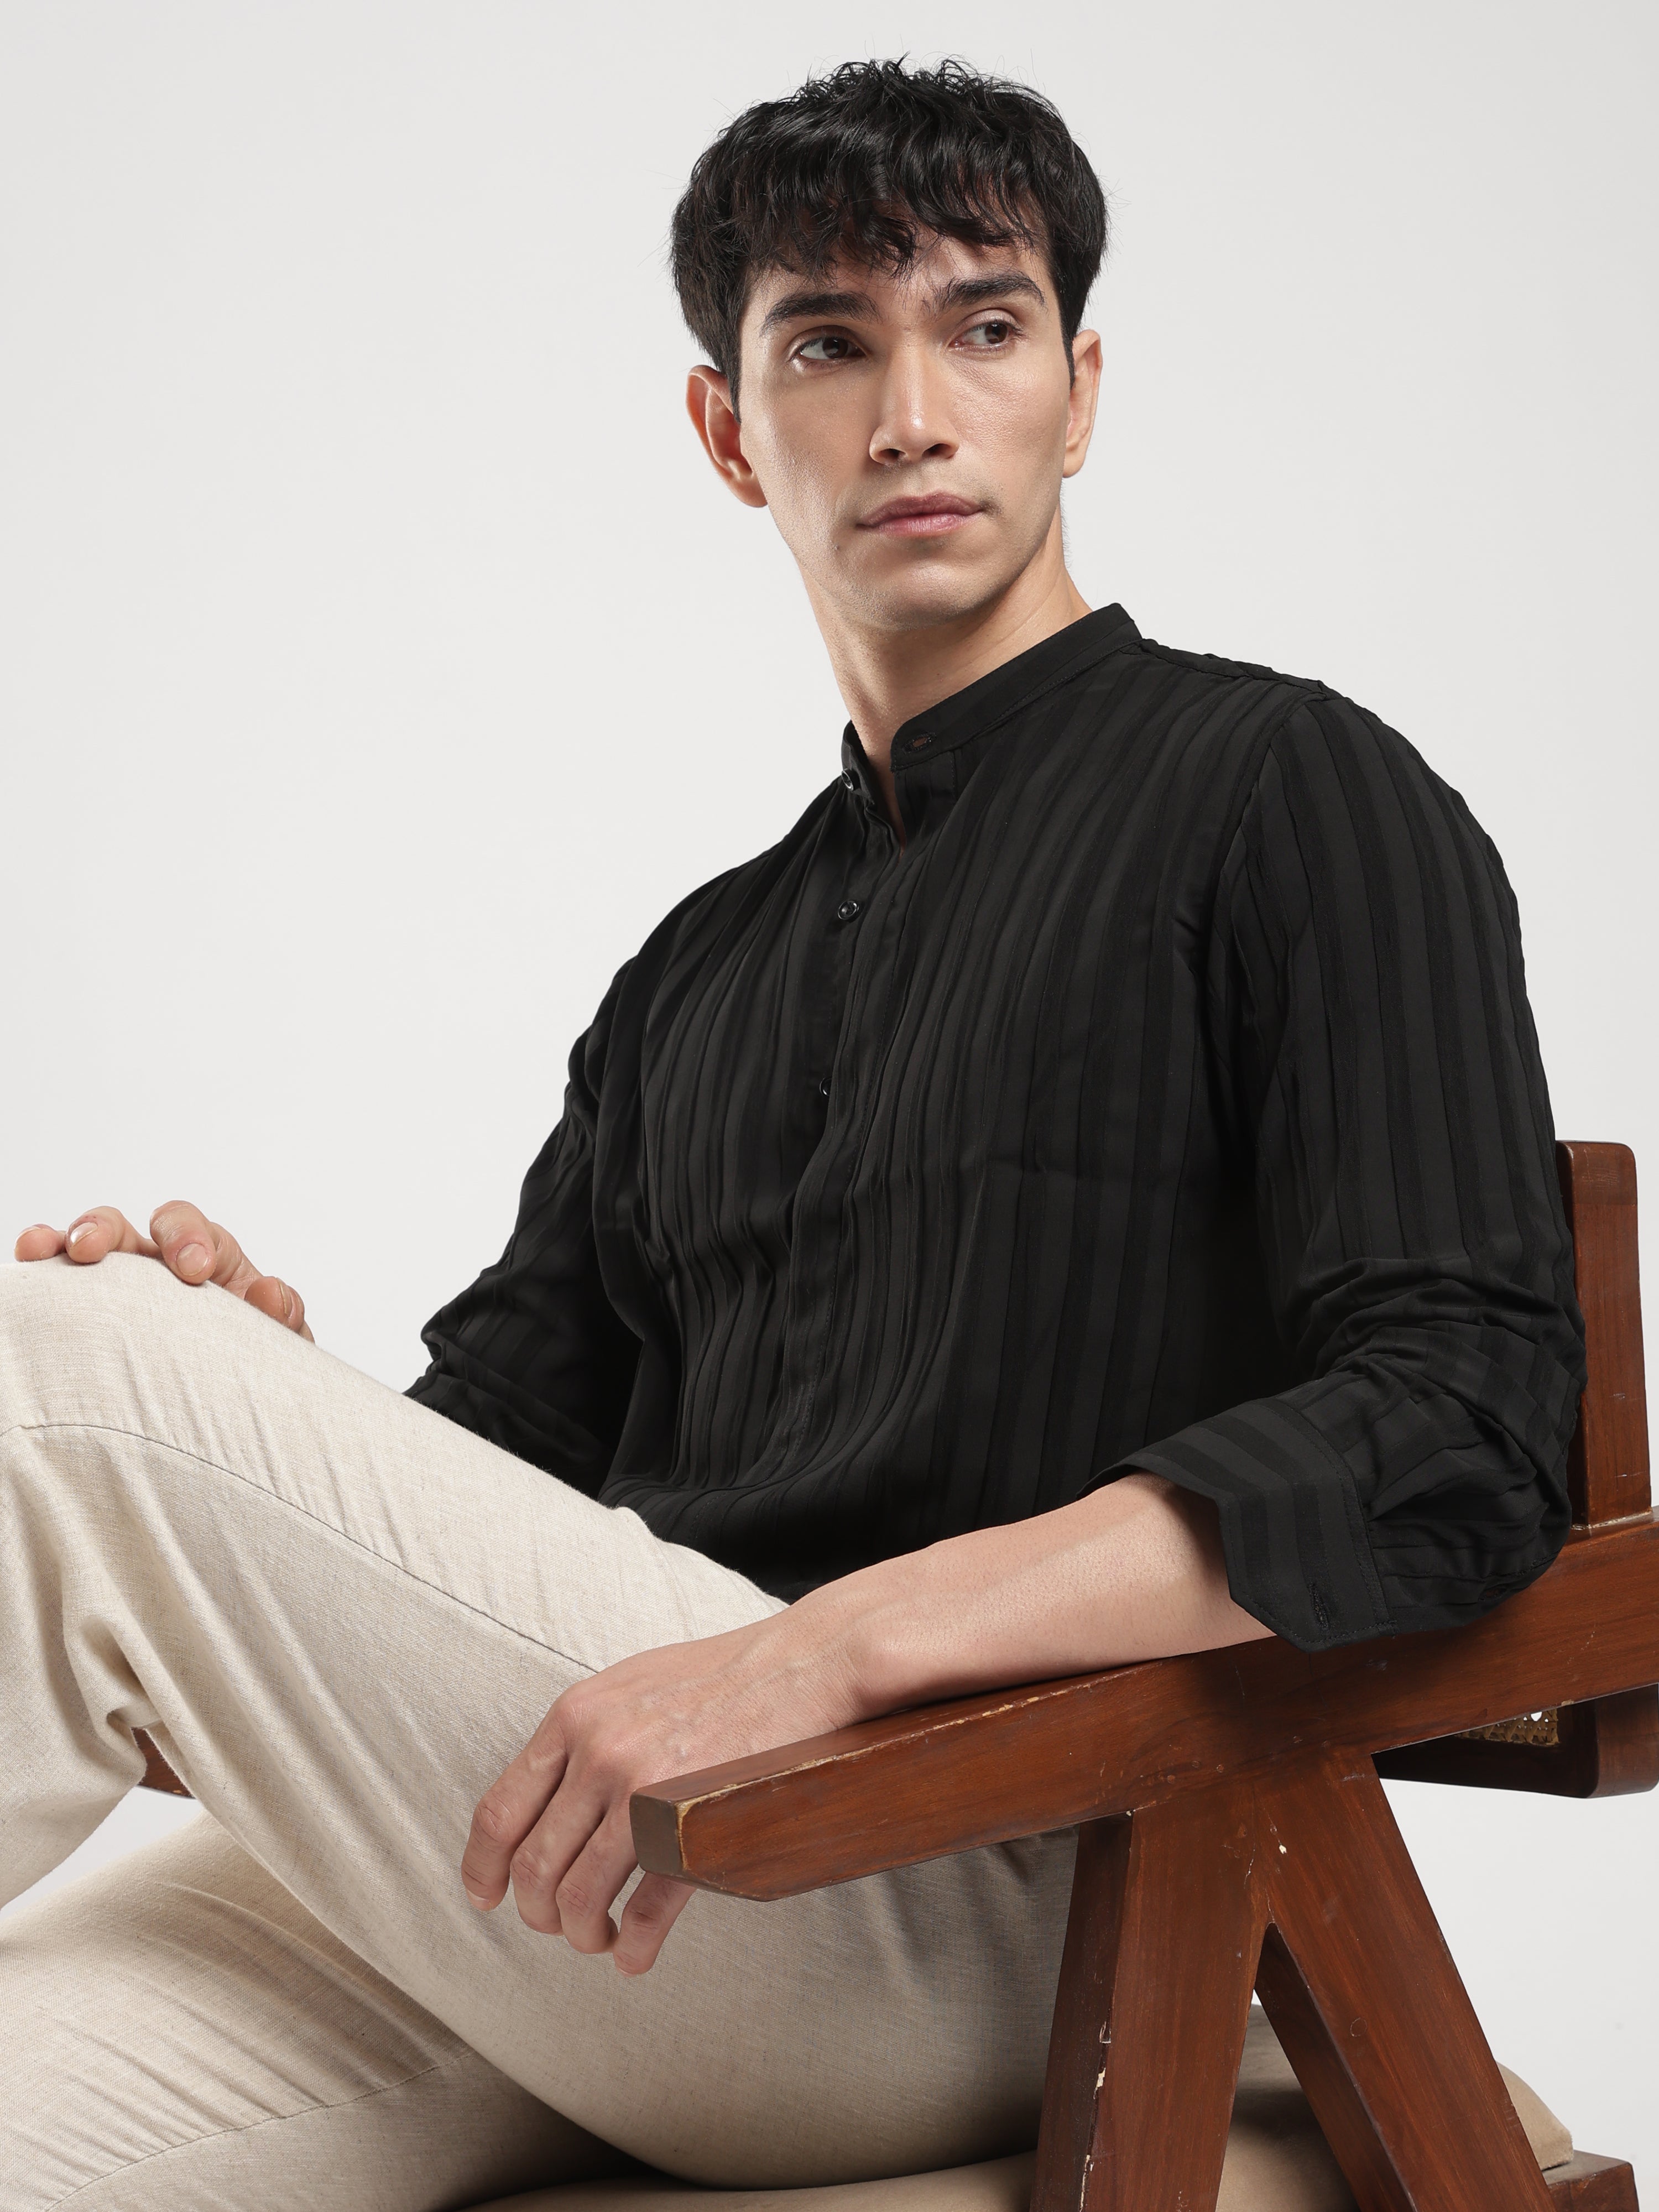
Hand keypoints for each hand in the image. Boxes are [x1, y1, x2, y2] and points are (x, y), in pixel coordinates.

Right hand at [14, 1202, 312, 1339]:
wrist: (227, 1412)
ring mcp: (115, 1289)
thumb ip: (282, 1318)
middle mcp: (154, 1268)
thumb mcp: (278, 1346)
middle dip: (106, 1229)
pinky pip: (56, 1285)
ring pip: (81, 1250)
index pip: (193, 1232)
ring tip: (39, 1248)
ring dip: (59, 1242)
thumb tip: (270, 1292)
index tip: (191, 1270)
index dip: (188, 1239)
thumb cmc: (252, 1366)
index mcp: (207, 1262)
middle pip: (125, 1229)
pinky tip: (25, 1267)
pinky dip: (40, 1269)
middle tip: (90, 1248)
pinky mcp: (86, 1314)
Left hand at [461, 1610, 858, 1975]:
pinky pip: (645, 1907)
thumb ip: (584, 1732)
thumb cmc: (722, 1675)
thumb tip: (546, 1792)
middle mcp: (599, 1752)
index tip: (487, 1897)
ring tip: (599, 1940)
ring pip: (578, 1895)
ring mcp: (645, 1789)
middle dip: (538, 1913)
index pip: (499, 1810)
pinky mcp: (694, 1824)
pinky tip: (633, 1956)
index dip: (483, 1867)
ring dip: (581, 1933)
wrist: (806, 1663)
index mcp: (575, 1716)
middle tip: (560, 1925)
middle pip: (534, 1866)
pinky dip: (630, 1944)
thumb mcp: (631, 1685)